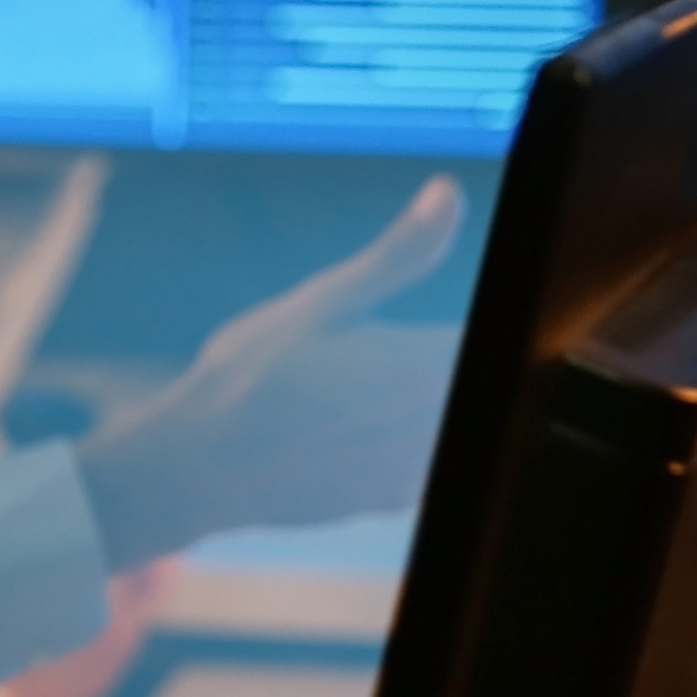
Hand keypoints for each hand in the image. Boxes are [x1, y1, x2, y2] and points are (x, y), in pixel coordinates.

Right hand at [74, 179, 465, 567]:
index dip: (485, 320)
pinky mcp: (391, 501)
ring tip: (361, 390)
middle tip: (386, 352)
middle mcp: (432, 426)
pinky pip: (423, 465)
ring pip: (451, 425)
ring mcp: (414, 473)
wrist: (197, 467)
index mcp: (425, 366)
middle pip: (478, 380)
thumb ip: (399, 253)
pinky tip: (351, 427)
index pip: (499, 335)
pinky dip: (403, 444)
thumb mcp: (320, 300)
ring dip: (429, 404)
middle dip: (448, 360)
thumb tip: (448, 194)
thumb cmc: (248, 377)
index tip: (484, 309)